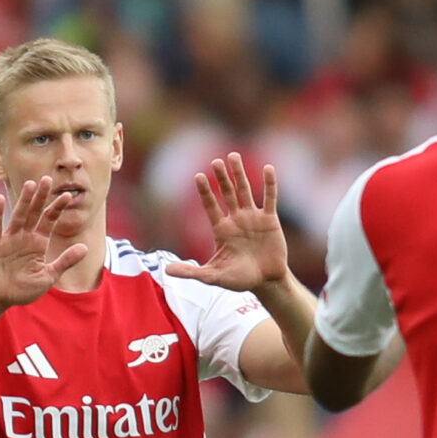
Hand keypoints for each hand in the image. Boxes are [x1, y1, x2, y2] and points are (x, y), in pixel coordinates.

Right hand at [0, 176, 89, 309]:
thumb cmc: (23, 290)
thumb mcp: (48, 276)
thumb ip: (65, 261)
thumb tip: (85, 248)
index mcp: (38, 243)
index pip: (49, 220)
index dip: (58, 208)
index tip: (68, 196)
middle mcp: (24, 237)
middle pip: (34, 213)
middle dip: (41, 197)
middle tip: (48, 179)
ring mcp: (9, 240)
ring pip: (18, 216)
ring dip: (23, 201)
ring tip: (30, 184)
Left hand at [168, 153, 289, 290]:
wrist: (266, 282)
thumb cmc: (239, 279)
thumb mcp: (213, 276)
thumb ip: (191, 272)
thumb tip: (166, 271)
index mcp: (221, 229)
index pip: (210, 206)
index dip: (205, 191)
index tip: (198, 176)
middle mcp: (235, 219)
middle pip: (226, 193)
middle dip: (221, 177)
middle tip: (215, 161)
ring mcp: (253, 218)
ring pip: (245, 190)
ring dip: (240, 174)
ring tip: (233, 156)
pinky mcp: (270, 220)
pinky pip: (270, 198)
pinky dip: (270, 184)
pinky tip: (268, 168)